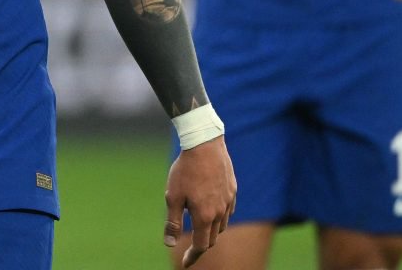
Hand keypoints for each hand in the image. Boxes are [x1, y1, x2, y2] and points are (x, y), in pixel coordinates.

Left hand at [164, 136, 236, 266]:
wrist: (204, 143)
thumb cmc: (185, 169)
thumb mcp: (172, 196)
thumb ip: (172, 222)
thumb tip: (168, 244)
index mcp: (204, 216)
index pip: (201, 246)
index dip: (193, 256)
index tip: (185, 263)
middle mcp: (220, 211)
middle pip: (212, 237)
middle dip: (201, 245)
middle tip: (191, 248)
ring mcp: (229, 200)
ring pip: (222, 224)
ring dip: (211, 230)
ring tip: (200, 228)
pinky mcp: (232, 189)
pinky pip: (228, 209)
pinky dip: (220, 216)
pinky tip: (212, 210)